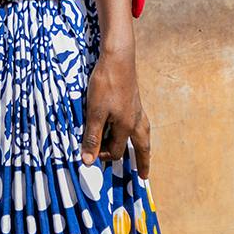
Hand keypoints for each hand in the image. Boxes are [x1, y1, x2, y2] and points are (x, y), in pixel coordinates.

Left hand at [81, 46, 150, 177]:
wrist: (118, 58)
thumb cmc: (105, 84)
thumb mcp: (94, 111)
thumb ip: (92, 136)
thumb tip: (88, 161)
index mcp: (126, 126)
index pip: (116, 150)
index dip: (103, 156)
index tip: (91, 156)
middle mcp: (135, 120)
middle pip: (142, 146)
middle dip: (142, 162)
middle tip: (144, 176)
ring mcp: (137, 109)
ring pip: (144, 134)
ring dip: (144, 147)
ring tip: (144, 154)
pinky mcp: (135, 99)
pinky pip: (142, 122)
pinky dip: (140, 131)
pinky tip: (134, 126)